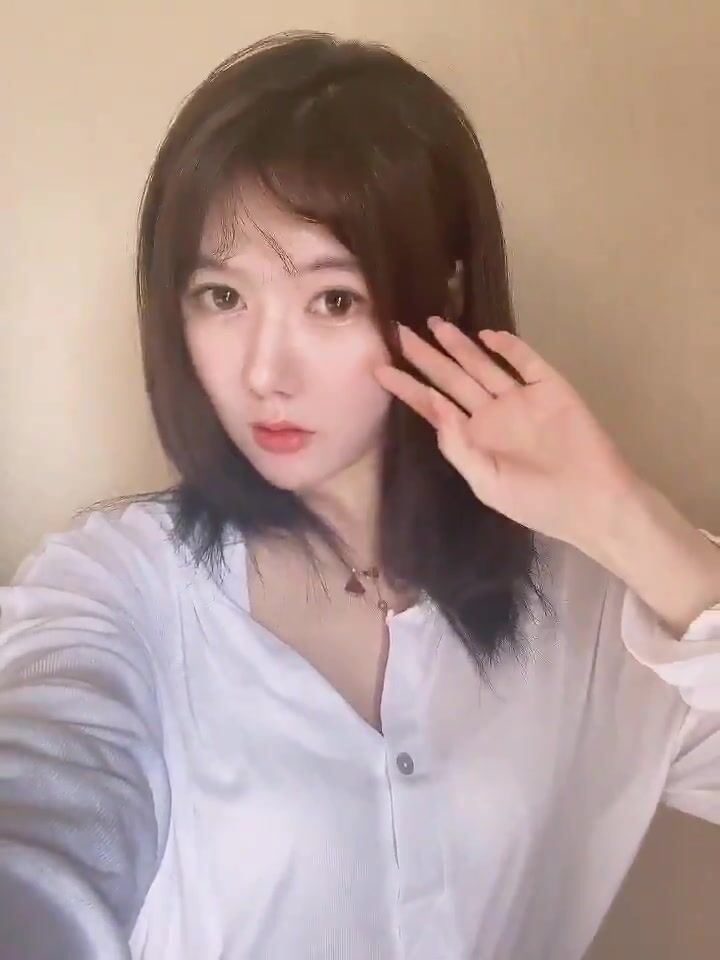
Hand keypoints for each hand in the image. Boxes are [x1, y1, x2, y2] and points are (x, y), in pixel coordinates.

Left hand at [374, 318, 641, 549]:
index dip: (407, 388)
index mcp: (474, 439)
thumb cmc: (537, 502)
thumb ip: (456, 444)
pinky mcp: (551, 388)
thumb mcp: (486, 482)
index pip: (433, 407)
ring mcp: (521, 399)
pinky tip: (487, 335)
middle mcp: (492, 415)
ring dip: (460, 345)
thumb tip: (433, 402)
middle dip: (426, 356)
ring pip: (483, 365)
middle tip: (398, 332)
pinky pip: (526, 361)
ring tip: (435, 324)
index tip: (379, 368)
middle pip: (451, 379)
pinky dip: (508, 346)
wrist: (593, 502)